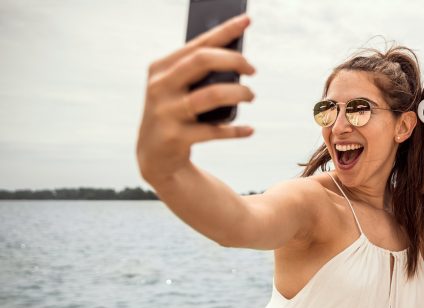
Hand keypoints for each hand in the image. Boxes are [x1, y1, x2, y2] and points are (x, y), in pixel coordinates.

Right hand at [136, 14, 255, 184]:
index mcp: (161, 67)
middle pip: (203, 61)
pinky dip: (236, 130)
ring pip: (212, 95)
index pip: (198, 43)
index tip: (247, 20)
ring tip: (251, 96)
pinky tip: (249, 129)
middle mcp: (160, 86)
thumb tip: (238, 59)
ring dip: (239, 94)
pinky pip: (214, 131)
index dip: (224, 31)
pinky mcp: (175, 137)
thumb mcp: (179, 88)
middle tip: (253, 70)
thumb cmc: (175, 113)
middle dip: (234, 60)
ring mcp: (166, 112)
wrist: (154, 156)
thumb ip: (199, 72)